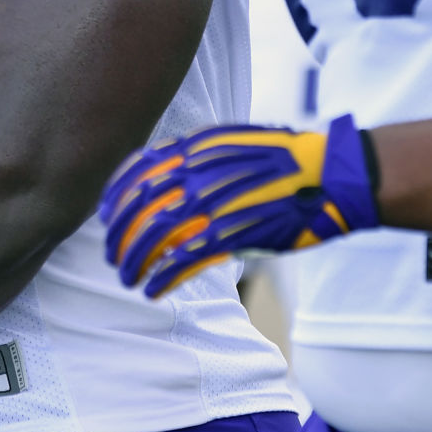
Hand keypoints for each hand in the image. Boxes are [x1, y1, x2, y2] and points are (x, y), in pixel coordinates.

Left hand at [100, 114, 379, 296]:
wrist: (329, 175)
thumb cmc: (280, 158)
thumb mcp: (229, 141)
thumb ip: (193, 154)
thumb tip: (162, 169)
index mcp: (193, 151)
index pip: (136, 173)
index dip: (113, 197)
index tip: (103, 214)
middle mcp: (196, 177)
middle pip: (138, 209)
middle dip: (118, 235)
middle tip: (110, 254)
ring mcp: (213, 207)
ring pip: (155, 239)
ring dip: (134, 262)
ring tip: (126, 278)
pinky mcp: (232, 237)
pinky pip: (184, 261)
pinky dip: (162, 278)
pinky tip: (152, 290)